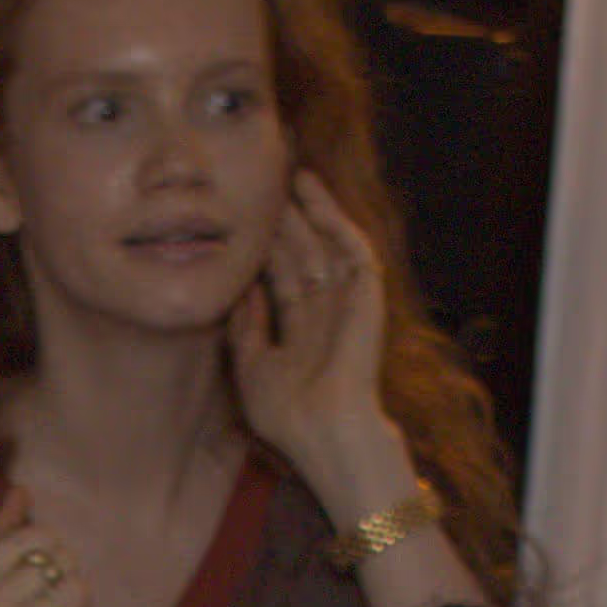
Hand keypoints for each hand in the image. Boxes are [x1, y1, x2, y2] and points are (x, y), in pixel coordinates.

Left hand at [230, 173, 405, 505]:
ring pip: (325, 244)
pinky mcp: (366, 295)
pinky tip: (313, 192)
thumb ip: (246, 327)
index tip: (239, 216)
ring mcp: (347, 301)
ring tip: (289, 175)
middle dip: (285, 218)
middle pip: (302, 253)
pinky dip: (333, 218)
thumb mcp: (251, 367)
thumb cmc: (288, 414)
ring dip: (309, 210)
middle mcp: (324, 311)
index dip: (263, 246)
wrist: (327, 432)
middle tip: (263, 180)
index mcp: (300, 330)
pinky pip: (350, 247)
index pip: (280, 276)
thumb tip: (240, 288)